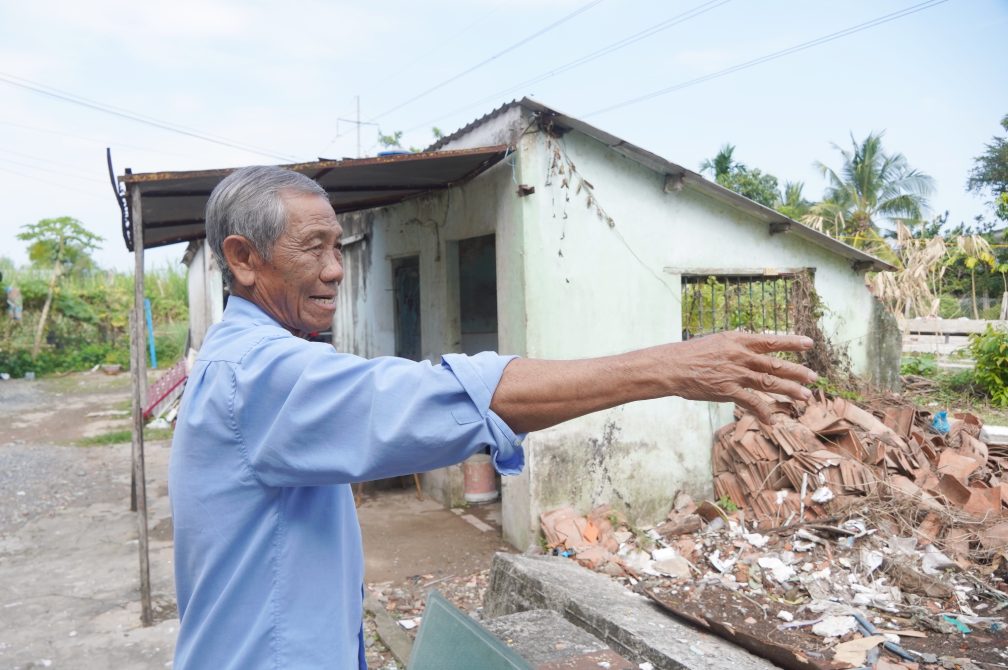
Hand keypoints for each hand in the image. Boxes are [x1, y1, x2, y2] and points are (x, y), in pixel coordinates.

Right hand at [662, 331, 816, 422]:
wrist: (671, 366)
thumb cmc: (690, 354)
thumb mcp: (716, 342)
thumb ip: (737, 346)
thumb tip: (753, 350)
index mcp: (737, 340)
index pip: (770, 340)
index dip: (791, 342)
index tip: (808, 343)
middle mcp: (740, 355)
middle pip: (775, 364)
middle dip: (796, 371)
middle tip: (813, 377)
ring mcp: (735, 373)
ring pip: (769, 383)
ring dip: (789, 391)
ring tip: (804, 397)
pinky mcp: (727, 391)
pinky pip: (751, 403)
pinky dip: (763, 412)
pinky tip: (772, 421)